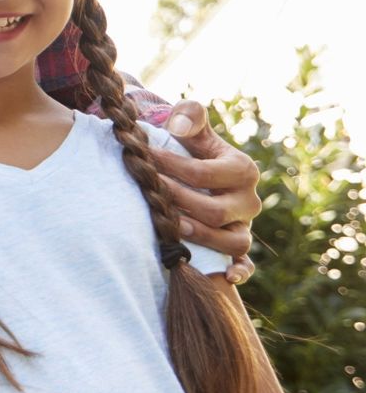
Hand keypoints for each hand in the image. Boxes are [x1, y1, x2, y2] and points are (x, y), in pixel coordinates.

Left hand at [150, 100, 259, 283]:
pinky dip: (240, 271)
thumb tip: (177, 126)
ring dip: (200, 237)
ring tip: (171, 226)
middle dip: (178, 202)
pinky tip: (227, 276)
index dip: (171, 166)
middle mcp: (248, 200)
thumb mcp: (193, 127)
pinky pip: (246, 263)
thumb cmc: (194, 148)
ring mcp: (245, 225)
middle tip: (149, 192)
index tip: (143, 158)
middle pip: (215, 211)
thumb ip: (189, 116)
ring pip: (233, 241)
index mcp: (243, 169)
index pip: (204, 173)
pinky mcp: (238, 246)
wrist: (199, 170)